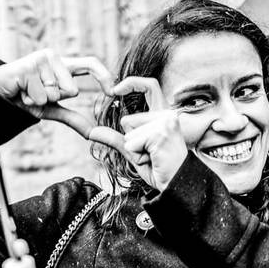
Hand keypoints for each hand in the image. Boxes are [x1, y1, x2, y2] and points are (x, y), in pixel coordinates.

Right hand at [0, 49, 126, 154]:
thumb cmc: (24, 98)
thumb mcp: (51, 109)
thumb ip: (73, 118)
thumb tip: (93, 134)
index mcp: (62, 65)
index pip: (89, 64)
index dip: (104, 76)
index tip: (112, 92)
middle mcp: (54, 57)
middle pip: (71, 90)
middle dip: (54, 100)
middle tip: (35, 94)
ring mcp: (41, 60)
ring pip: (54, 93)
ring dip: (38, 101)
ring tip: (26, 93)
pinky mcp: (28, 67)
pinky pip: (40, 95)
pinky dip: (28, 100)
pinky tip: (19, 92)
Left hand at [111, 76, 187, 191]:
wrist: (177, 184)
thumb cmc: (159, 168)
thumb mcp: (134, 151)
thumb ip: (115, 138)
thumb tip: (92, 132)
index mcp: (163, 114)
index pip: (150, 86)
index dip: (132, 83)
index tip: (114, 90)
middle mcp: (167, 115)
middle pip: (128, 120)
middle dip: (130, 140)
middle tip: (149, 154)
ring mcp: (166, 122)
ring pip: (128, 133)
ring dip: (135, 150)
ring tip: (153, 157)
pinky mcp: (160, 133)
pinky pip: (132, 143)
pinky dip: (137, 154)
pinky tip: (154, 159)